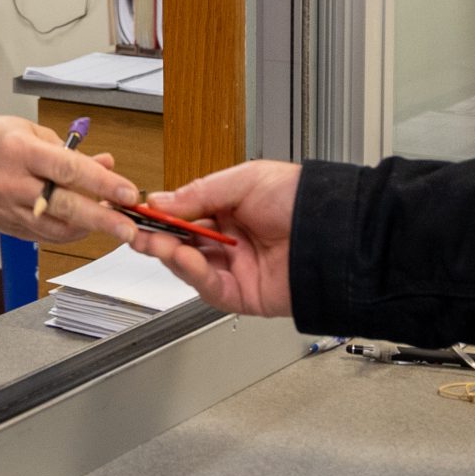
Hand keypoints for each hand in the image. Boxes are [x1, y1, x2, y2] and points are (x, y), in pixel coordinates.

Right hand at [0, 115, 138, 246]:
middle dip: (102, 219)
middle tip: (129, 228)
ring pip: (55, 228)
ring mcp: (8, 208)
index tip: (127, 193)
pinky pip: (44, 235)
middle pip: (65, 206)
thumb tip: (106, 166)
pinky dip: (67, 233)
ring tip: (111, 223)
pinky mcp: (8, 226)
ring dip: (88, 228)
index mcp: (20, 151)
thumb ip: (71, 152)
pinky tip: (84, 226)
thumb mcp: (33, 132)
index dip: (102, 183)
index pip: (68, 169)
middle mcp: (12, 183)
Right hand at [124, 160, 298, 316]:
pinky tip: (185, 258)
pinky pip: (210, 288)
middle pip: (183, 244)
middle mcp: (233, 240)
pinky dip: (193, 275)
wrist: (337, 232)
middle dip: (158, 237)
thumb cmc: (304, 200)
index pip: (186, 215)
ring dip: (170, 255)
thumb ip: (200, 192)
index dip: (162, 215)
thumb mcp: (246, 180)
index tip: (139, 212)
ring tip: (156, 242)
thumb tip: (161, 201)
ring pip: (190, 268)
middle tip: (138, 230)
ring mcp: (239, 268)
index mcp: (233, 210)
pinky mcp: (245, 295)